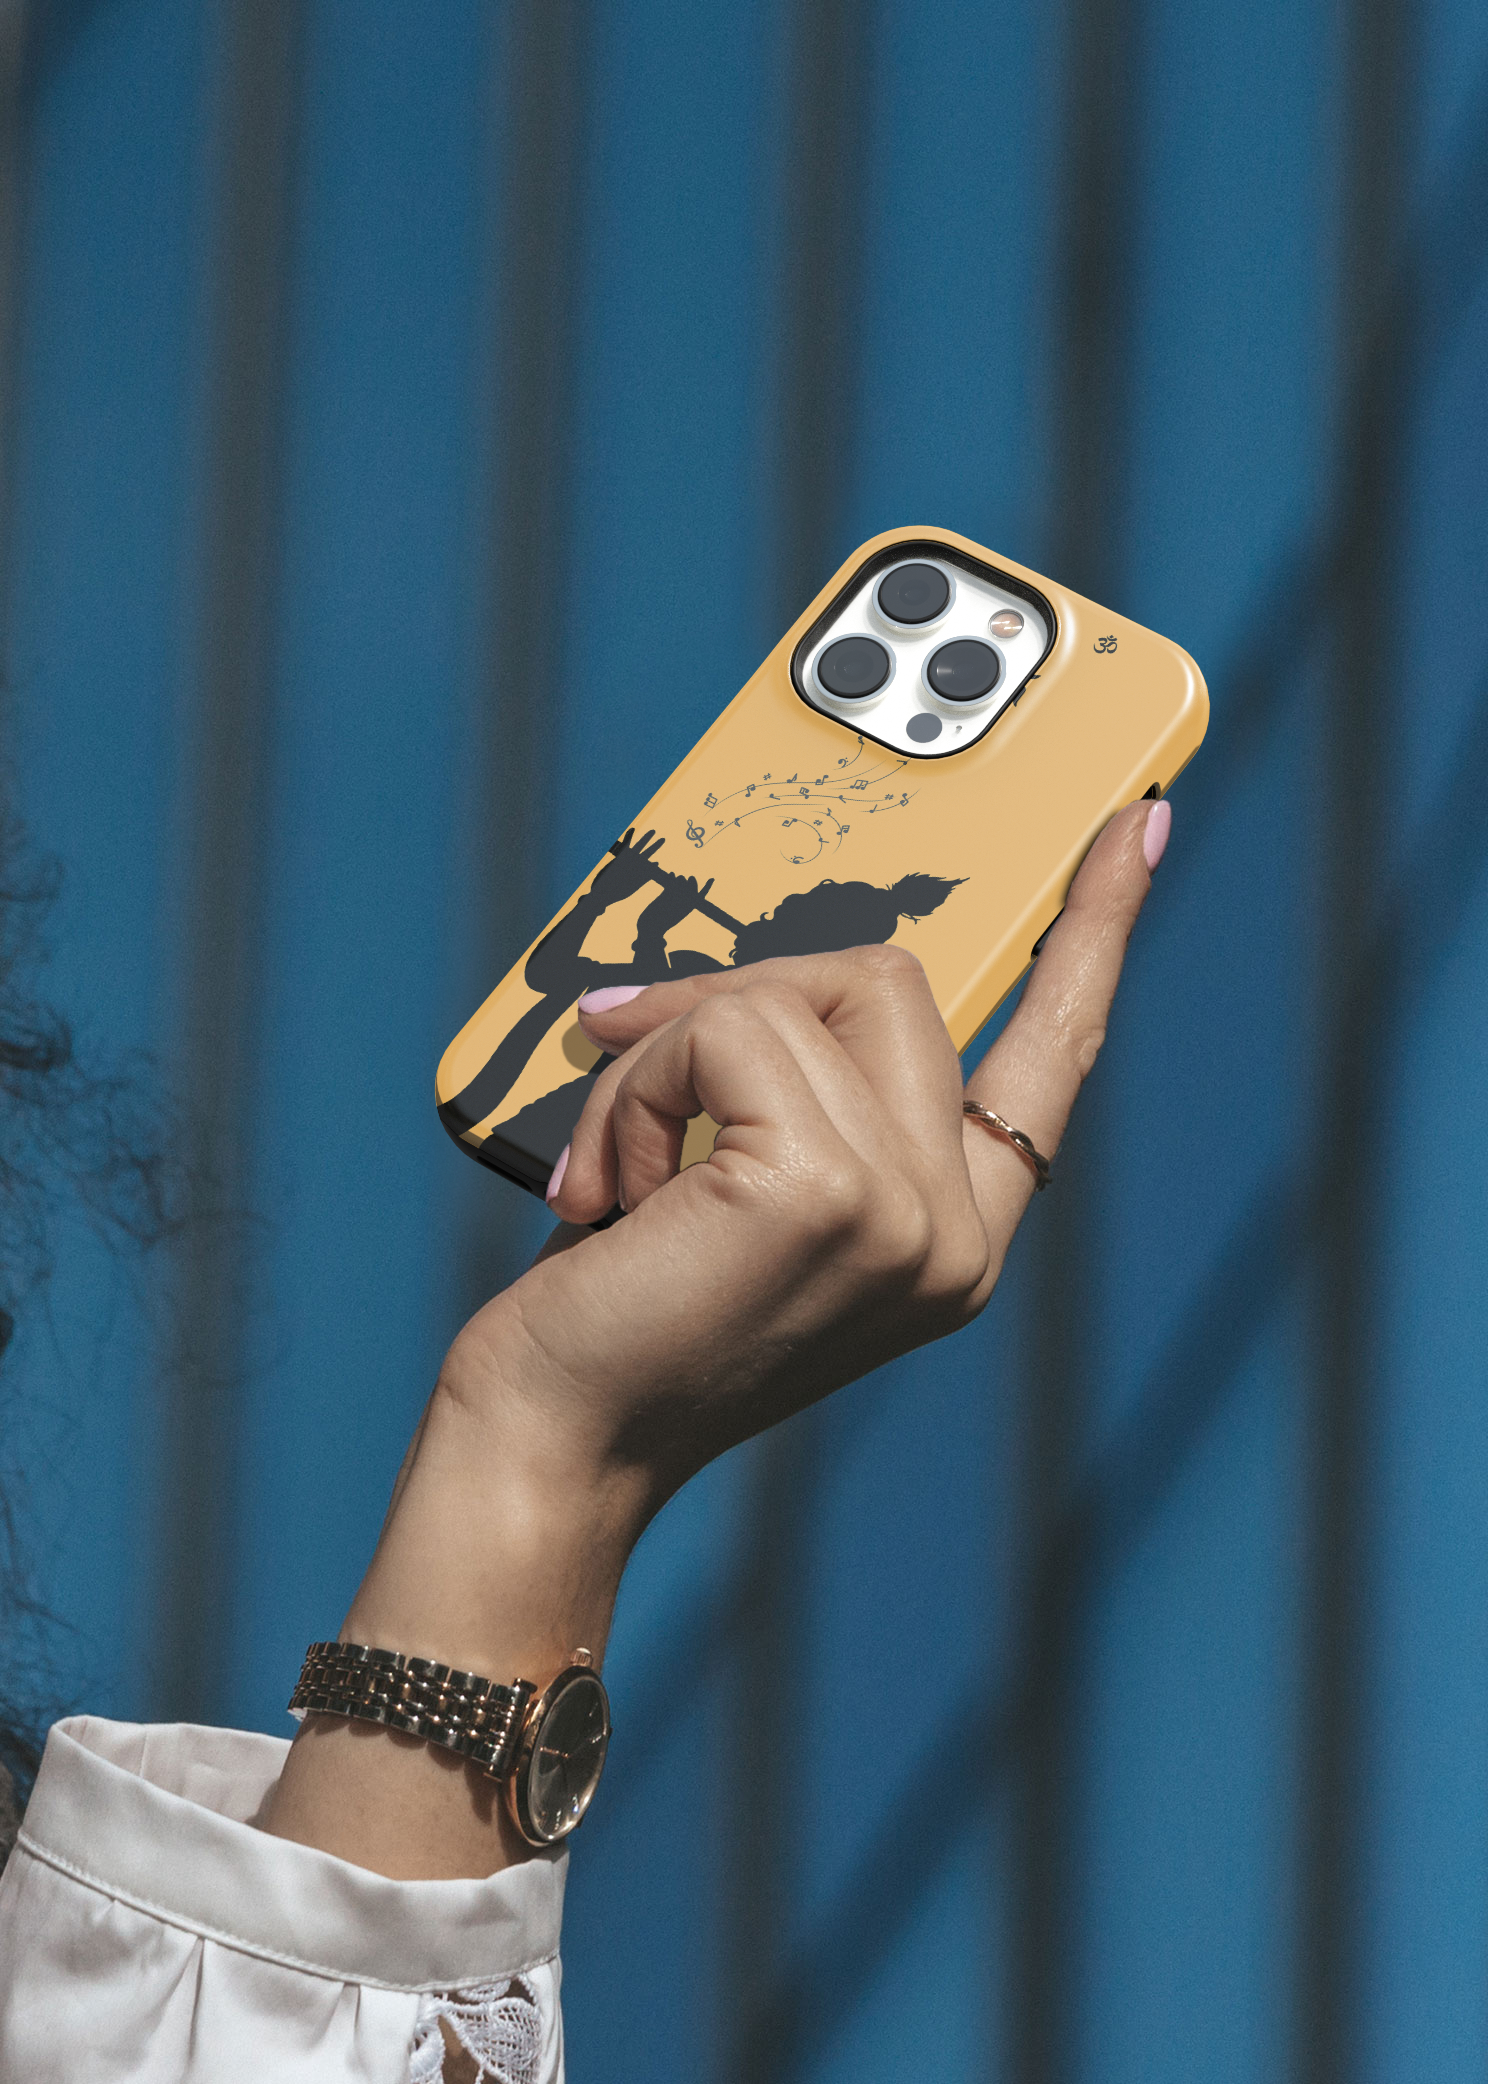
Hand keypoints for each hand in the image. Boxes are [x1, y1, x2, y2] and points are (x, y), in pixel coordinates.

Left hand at [263, 800, 1165, 1878]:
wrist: (550, 1445)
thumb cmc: (624, 1313)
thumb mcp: (737, 1179)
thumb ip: (797, 1085)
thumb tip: (768, 968)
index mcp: (955, 1228)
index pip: (1053, 1055)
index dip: (1095, 931)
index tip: (1136, 821)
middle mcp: (959, 1232)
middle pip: (885, 977)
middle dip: (733, 1001)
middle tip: (624, 1073)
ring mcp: (911, 1215)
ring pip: (795, 992)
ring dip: (662, 1054)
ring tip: (611, 1176)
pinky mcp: (832, 1194)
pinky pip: (727, 1030)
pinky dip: (636, 1081)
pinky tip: (606, 1193)